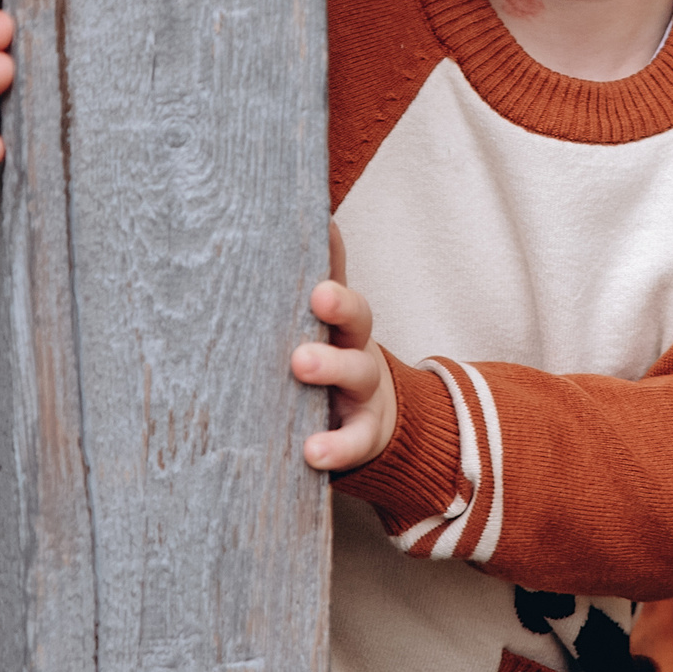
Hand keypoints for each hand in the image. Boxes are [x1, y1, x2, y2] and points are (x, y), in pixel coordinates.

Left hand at [296, 222, 396, 471]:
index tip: (321, 232)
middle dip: (339, 305)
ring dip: (331, 366)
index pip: (339, 281)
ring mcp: (364, 391)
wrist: (372, 421)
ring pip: (357, 372)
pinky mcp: (365, 434)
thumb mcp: (323, 325)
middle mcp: (357, 347)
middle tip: (317, 296)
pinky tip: (313, 451)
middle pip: (357, 318)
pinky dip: (336, 446)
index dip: (333, 254)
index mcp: (341, 320)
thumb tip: (303, 220)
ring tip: (300, 364)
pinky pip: (355, 440)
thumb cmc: (331, 362)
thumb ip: (312, 279)